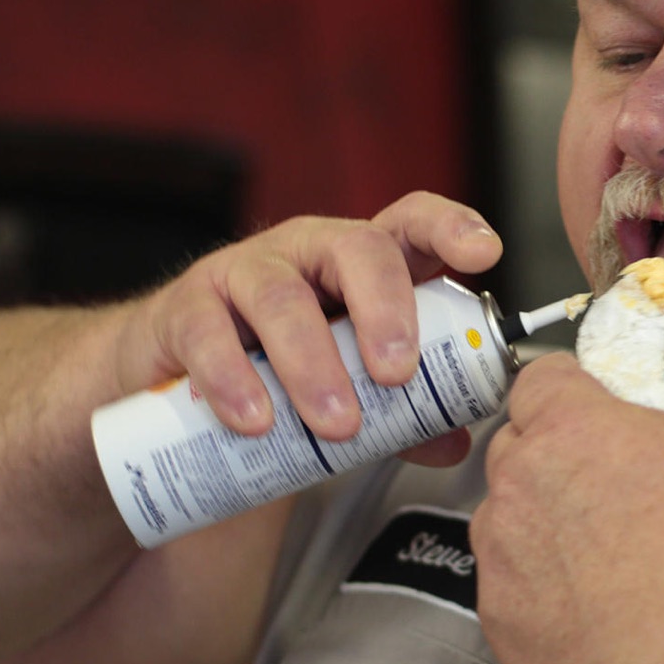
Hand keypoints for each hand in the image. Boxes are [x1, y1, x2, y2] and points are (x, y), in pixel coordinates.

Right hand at [113, 192, 500, 458]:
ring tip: (336, 423)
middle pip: (355, 250)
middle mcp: (307, 252)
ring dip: (312, 364)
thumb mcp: (351, 385)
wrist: (178, 384)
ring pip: (281, 297)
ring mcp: (244, 273)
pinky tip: (255, 421)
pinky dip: (233, 381)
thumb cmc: (282, 371)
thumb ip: (404, 413)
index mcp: (360, 263)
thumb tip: (454, 441)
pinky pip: (207, 335)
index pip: (411, 222)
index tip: (484, 254)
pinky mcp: (187, 309)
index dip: (450, 227)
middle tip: (397, 375)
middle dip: (384, 311)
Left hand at [472, 354, 663, 663]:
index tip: (592, 405)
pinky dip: (542, 599)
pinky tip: (593, 614)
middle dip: (551, 457)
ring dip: (541, 529)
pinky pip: (511, 596)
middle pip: (515, 449)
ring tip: (603, 558)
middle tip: (609, 485)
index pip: (541, 380)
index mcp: (574, 428)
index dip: (568, 389)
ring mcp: (504, 559)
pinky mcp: (503, 626)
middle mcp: (522, 487)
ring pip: (504, 525)